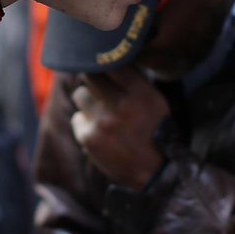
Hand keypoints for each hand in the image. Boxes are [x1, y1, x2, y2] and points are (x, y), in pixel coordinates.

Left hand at [70, 67, 170, 189]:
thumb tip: (114, 61)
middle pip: (90, 75)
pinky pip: (77, 118)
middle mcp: (120, 104)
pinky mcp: (89, 138)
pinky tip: (98, 130)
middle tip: (100, 89)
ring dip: (88, 101)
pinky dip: (85, 123)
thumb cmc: (157, 132)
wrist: (154, 172)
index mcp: (140, 92)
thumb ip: (136, 81)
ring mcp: (102, 121)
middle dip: (95, 81)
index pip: (112, 63)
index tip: (105, 68)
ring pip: (80, 95)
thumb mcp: (156, 101)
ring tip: (99, 111)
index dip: (106, 65)